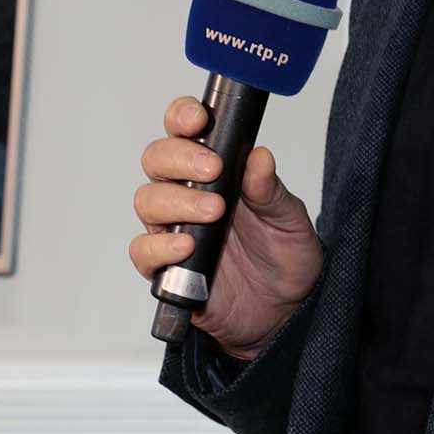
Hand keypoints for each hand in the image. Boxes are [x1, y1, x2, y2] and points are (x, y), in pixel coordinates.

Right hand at [130, 96, 322, 360]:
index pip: (183, 131)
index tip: (199, 120)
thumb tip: (259, 156)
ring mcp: (172, 229)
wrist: (283, 315)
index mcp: (214, 170)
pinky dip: (159, 245)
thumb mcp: (290, 221)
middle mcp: (186, 194)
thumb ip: (271, 191)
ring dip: (176, 201)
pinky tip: (186, 246)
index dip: (182, 118)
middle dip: (179, 159)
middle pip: (157, 159)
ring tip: (212, 212)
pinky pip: (144, 250)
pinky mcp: (166, 268)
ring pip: (147, 199)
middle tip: (213, 170)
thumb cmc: (283, 258)